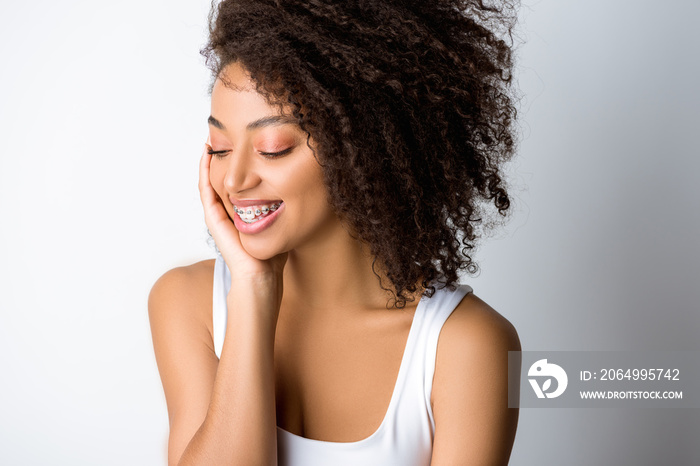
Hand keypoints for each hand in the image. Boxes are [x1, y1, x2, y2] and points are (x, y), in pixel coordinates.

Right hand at [198, 141, 287, 282]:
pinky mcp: (214, 221)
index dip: (234, 165)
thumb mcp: (280, 224)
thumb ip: (283, 209)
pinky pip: (206, 192)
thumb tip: (302, 190)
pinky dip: (204, 173)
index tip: (239, 145)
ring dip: (208, 161)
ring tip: (210, 140)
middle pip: (220, 180)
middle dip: (221, 159)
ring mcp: (218, 217)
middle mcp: (227, 213)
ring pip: (209, 182)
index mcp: (240, 214)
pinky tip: (206, 156)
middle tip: (221, 135)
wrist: (262, 280)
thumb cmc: (273, 260)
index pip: (234, 184)